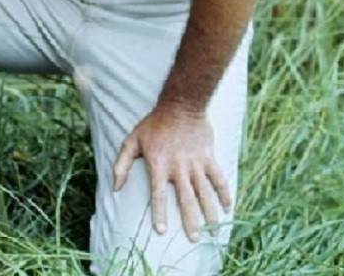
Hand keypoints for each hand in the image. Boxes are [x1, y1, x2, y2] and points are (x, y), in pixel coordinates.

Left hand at [112, 106, 231, 241]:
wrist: (180, 106)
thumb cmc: (152, 125)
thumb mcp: (131, 141)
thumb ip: (121, 165)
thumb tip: (115, 188)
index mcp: (159, 164)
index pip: (159, 194)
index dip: (160, 213)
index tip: (161, 231)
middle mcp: (179, 167)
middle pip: (186, 199)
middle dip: (190, 221)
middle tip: (194, 239)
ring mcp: (196, 163)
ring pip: (205, 192)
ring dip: (210, 212)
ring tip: (214, 231)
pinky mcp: (209, 157)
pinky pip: (219, 178)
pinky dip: (225, 193)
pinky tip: (228, 208)